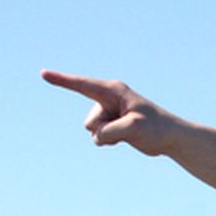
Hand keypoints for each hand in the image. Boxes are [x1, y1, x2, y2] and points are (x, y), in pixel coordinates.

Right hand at [40, 70, 180, 155]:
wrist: (172, 138)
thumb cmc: (157, 128)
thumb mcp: (133, 129)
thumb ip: (110, 131)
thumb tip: (97, 137)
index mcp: (114, 91)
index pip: (82, 85)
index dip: (62, 80)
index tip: (43, 73)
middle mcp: (108, 99)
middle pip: (91, 121)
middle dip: (106, 130)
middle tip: (131, 127)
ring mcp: (108, 112)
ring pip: (93, 131)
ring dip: (109, 137)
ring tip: (131, 132)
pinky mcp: (110, 124)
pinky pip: (98, 137)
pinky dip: (109, 141)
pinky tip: (126, 137)